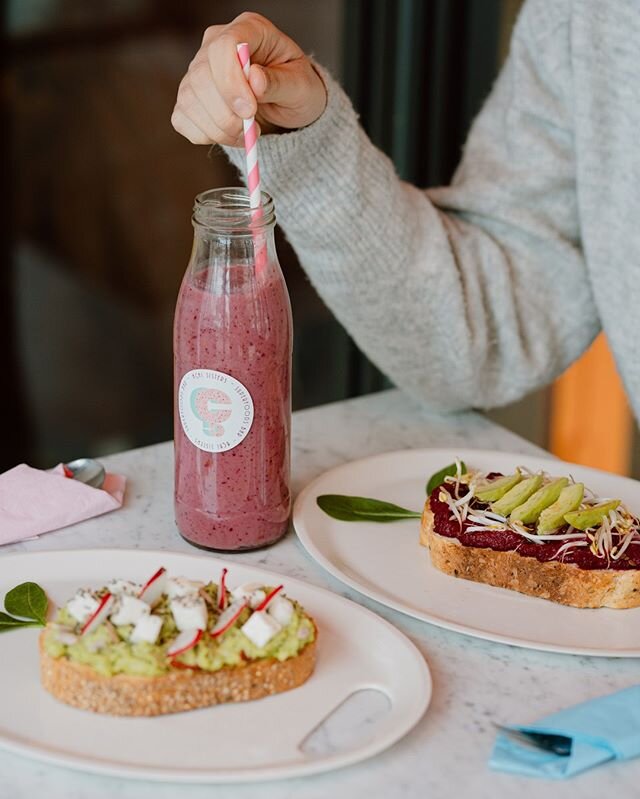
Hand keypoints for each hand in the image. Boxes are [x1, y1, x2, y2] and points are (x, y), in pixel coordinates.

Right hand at [171, 12, 326, 145]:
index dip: (231, 81)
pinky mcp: (191, 97)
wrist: (288, 106)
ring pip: (189, 100)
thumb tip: (254, 79)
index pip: (224, 46)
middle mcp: (217, 44)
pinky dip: (205, 135)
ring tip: (246, 134)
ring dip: (218, 129)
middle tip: (251, 130)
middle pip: (201, 76)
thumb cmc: (297, 89)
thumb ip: (279, 82)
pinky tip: (229, 135)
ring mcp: (199, 70)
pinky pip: (183, 119)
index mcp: (249, 30)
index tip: (249, 111)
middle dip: (225, 113)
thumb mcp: (301, 86)